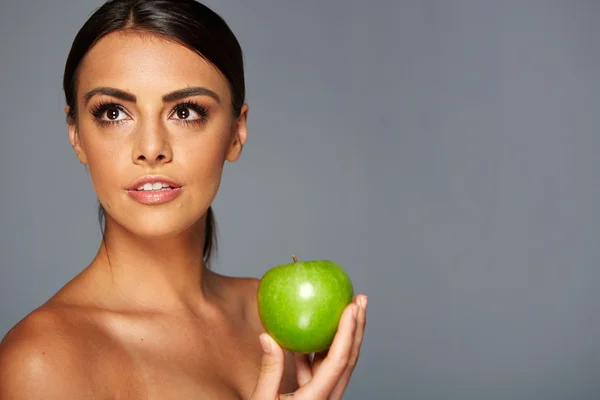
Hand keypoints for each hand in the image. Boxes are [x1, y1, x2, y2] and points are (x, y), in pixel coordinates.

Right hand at [250, 294, 367, 398]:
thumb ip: (268, 371)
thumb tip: (268, 336)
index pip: (338, 362)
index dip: (347, 333)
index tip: (351, 307)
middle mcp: (327, 397)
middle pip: (349, 358)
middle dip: (358, 327)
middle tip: (360, 299)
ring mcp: (324, 396)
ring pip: (340, 362)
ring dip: (345, 334)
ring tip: (348, 307)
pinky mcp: (317, 395)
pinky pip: (323, 367)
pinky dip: (322, 347)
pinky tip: (315, 330)